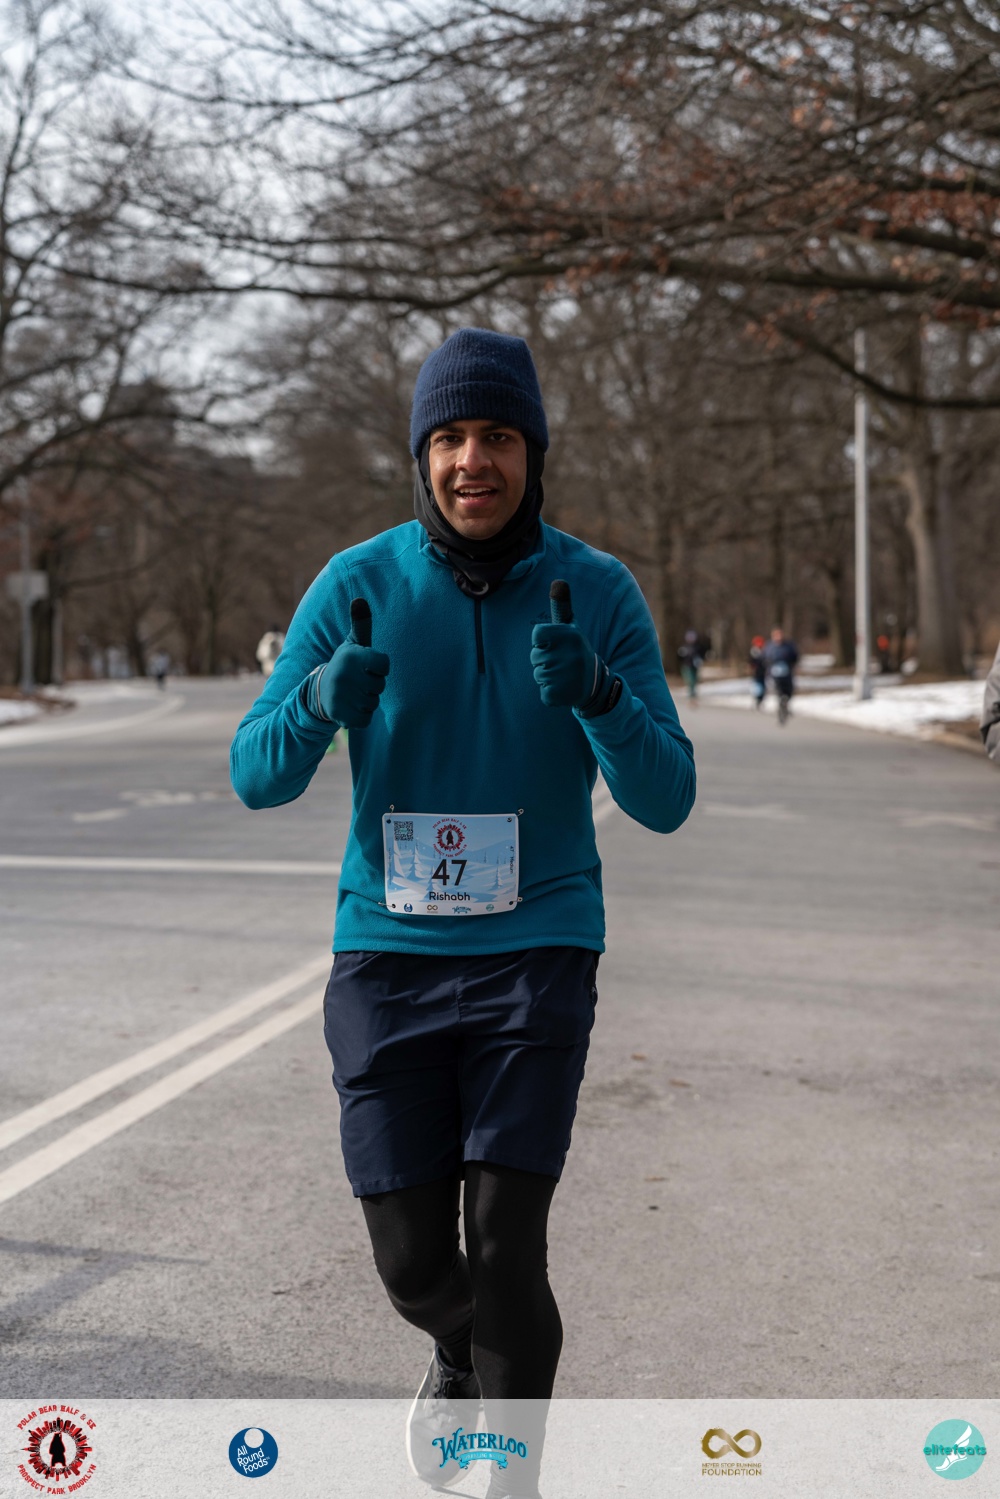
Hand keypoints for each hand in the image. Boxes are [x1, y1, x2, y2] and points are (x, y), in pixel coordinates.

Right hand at [317, 598, 388, 727]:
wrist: (319, 692)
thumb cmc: (346, 665)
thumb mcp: (353, 644)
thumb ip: (361, 623)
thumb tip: (359, 599)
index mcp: (351, 656)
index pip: (385, 665)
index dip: (380, 668)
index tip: (367, 666)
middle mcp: (343, 675)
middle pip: (380, 686)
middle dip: (373, 686)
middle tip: (358, 682)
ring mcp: (340, 696)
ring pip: (373, 703)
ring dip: (367, 701)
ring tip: (353, 694)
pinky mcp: (339, 715)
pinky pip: (365, 719)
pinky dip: (361, 716)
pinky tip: (350, 707)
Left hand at [531, 580, 612, 712]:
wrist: (594, 684)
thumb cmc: (576, 650)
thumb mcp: (572, 627)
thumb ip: (563, 606)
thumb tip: (558, 580)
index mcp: (570, 635)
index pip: (536, 635)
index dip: (543, 641)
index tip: (555, 644)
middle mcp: (568, 655)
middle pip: (535, 656)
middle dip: (544, 660)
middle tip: (562, 662)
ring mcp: (564, 676)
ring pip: (538, 674)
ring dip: (546, 676)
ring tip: (563, 675)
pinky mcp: (558, 695)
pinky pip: (543, 692)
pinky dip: (550, 692)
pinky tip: (563, 688)